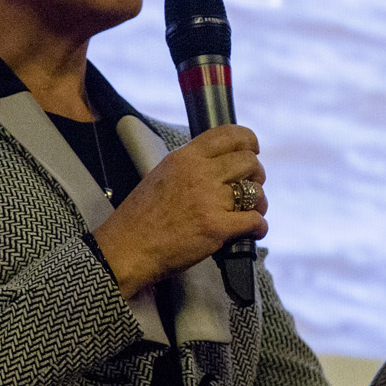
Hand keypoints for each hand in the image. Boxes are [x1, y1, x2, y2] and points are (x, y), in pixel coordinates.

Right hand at [92, 124, 266, 297]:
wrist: (126, 249)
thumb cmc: (140, 218)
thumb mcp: (162, 175)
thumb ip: (190, 166)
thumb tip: (218, 165)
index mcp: (185, 157)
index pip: (229, 135)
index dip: (249, 141)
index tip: (253, 150)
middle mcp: (199, 173)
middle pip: (249, 162)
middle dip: (256, 175)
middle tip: (250, 188)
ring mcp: (209, 200)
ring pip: (256, 192)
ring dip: (259, 204)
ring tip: (251, 213)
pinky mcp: (216, 227)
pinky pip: (254, 221)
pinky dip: (259, 227)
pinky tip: (252, 231)